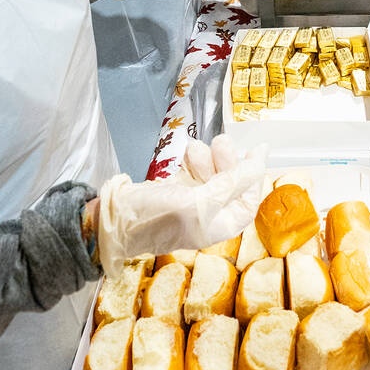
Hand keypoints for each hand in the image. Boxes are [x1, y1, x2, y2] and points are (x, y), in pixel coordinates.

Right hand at [96, 151, 265, 271]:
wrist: (110, 218)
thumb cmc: (153, 217)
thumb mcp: (197, 202)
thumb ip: (229, 185)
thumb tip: (259, 165)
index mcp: (218, 227)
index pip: (248, 201)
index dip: (255, 176)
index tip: (258, 149)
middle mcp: (208, 216)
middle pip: (230, 184)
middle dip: (227, 161)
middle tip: (221, 142)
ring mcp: (190, 202)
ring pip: (211, 173)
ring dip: (206, 157)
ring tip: (194, 149)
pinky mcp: (174, 190)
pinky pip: (192, 170)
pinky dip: (191, 160)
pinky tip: (184, 153)